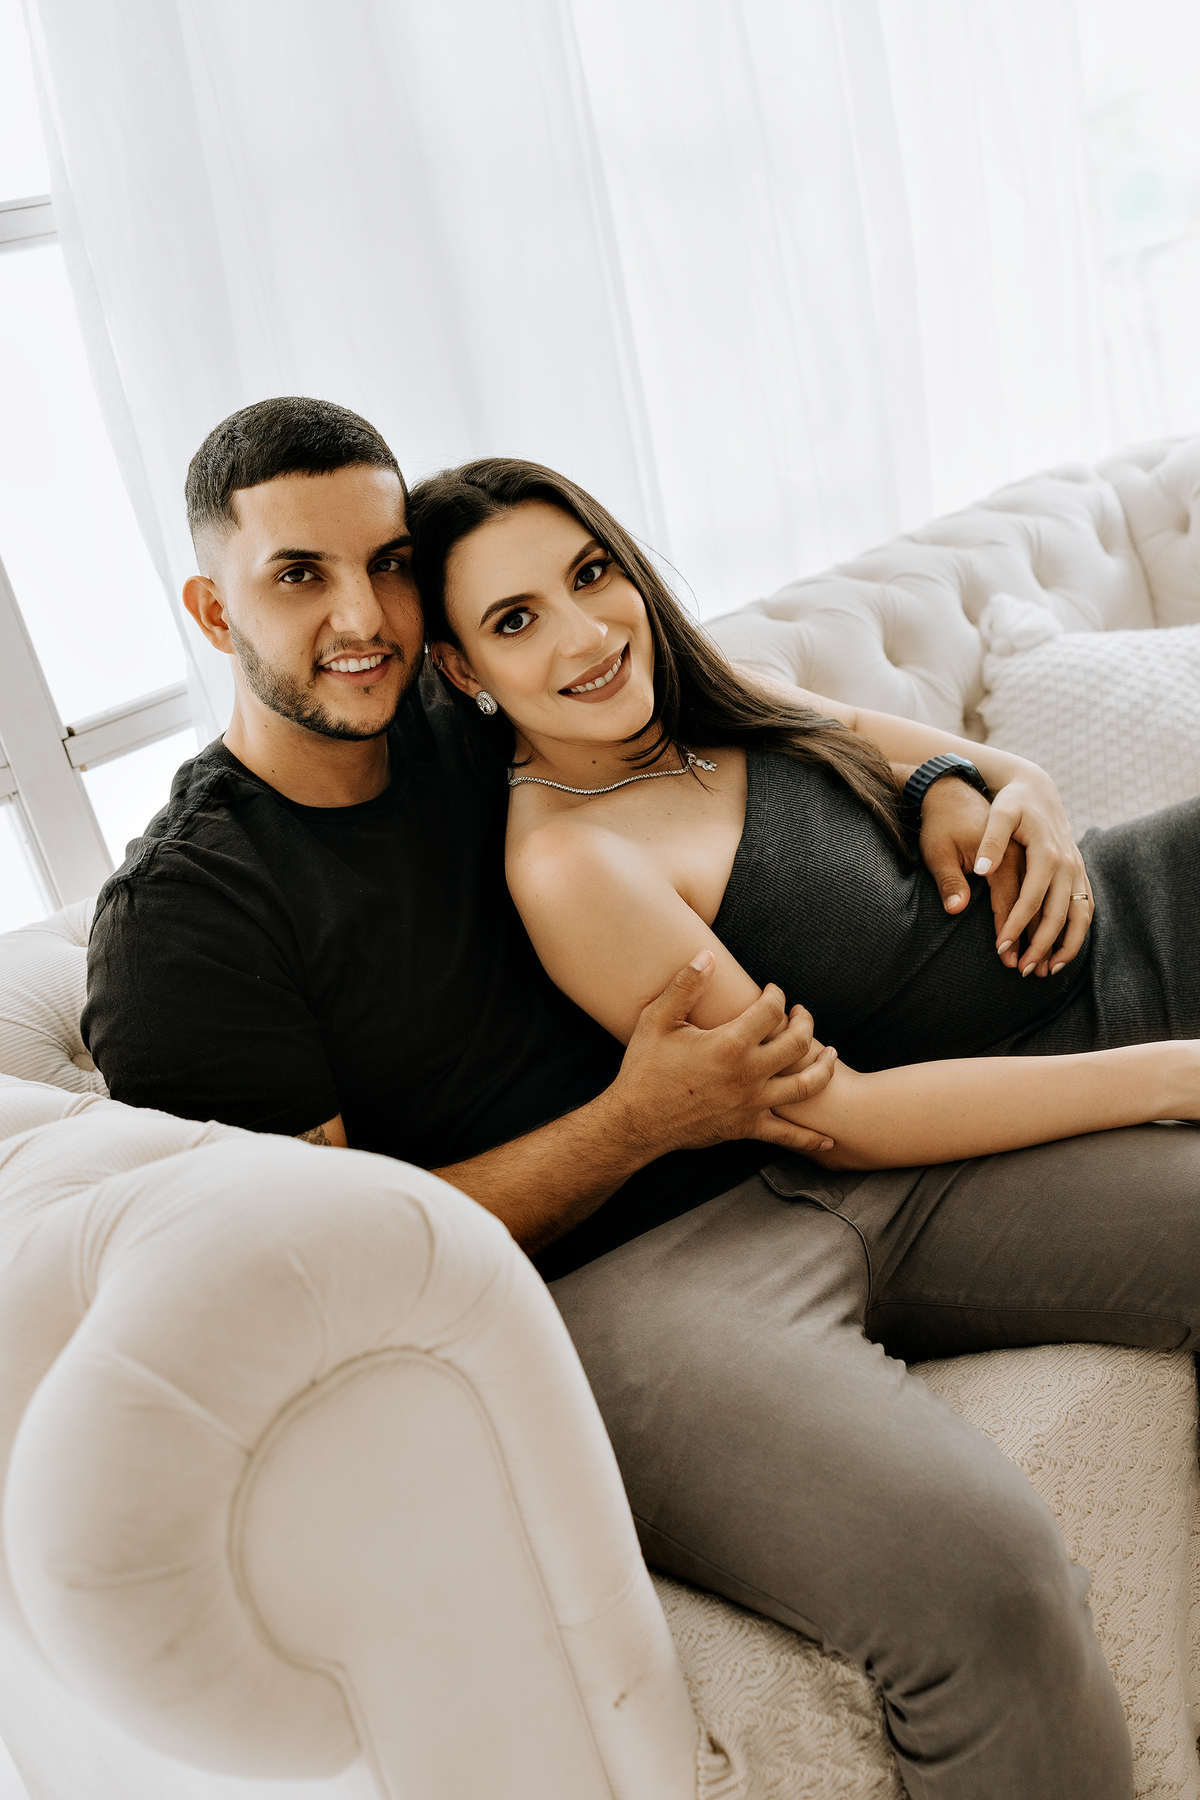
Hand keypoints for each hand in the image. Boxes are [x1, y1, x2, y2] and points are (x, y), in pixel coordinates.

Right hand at [613, 953, 838, 1157]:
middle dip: (805, 1022)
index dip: (777, 995)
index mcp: (729, 1044)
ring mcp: (751, 1104)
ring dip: (824, 1067)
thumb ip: (685, 985)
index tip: (773, 990)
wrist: (636, 1121)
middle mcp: (748, 1074)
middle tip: (801, 1013)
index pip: (771, 1010)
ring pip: (806, 1086)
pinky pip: (788, 1135)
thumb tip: (707, 955)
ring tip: (831, 1054)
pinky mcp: (747, 1128)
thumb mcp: (657, 1020)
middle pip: (798, 1043)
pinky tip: (829, 1140)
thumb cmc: (644, 1068)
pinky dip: (811, 1139)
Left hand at [971, 766, 1092, 975]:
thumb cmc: (1011, 802)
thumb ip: (991, 841)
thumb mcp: (999, 813)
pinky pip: (1085, 908)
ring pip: (1079, 915)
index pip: (1032, 898)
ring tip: (1046, 972)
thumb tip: (981, 871)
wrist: (1037, 787)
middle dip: (1041, 945)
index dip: (1017, 925)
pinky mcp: (1078, 872)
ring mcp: (1077, 868)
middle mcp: (1067, 863)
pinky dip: (1077, 932)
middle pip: (1058, 913)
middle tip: (1022, 971)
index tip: (1001, 948)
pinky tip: (1061, 952)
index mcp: (1046, 852)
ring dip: (1066, 946)